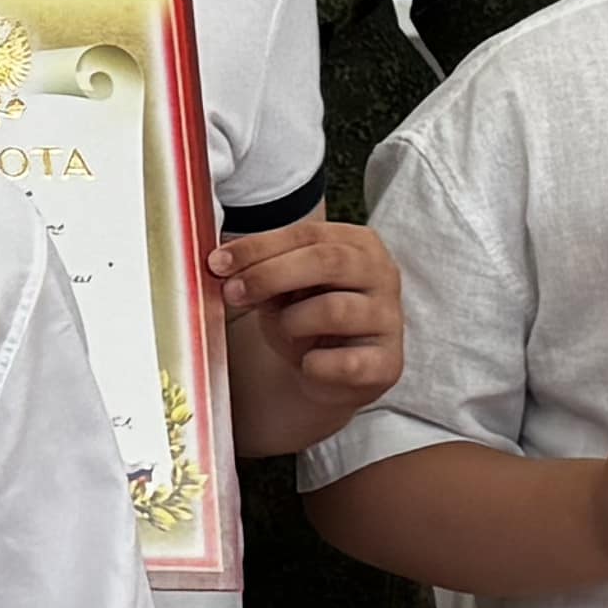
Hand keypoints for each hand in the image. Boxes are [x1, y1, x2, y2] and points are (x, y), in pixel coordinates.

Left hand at [214, 213, 404, 452]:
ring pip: (333, 310)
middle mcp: (383, 275)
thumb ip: (259, 268)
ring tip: (284, 331)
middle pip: (326, 261)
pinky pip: (344, 362)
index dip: (259, 247)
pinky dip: (313, 364)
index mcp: (358, 243)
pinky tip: (306, 363)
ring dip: (291, 322)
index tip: (217, 263)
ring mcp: (390, 320)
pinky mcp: (389, 364)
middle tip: (232, 292)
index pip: (308, 234)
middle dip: (270, 275)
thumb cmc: (303, 316)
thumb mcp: (280, 285)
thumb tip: (220, 263)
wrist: (326, 373)